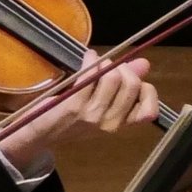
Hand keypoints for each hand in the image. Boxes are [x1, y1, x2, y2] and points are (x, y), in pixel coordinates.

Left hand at [0, 52, 156, 176]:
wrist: (41, 133)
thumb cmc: (72, 119)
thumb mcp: (103, 104)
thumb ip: (125, 85)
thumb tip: (145, 64)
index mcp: (121, 125)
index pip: (150, 110)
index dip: (145, 89)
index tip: (131, 81)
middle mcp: (110, 124)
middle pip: (132, 85)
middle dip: (123, 68)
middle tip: (110, 66)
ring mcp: (92, 116)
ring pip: (113, 77)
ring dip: (105, 62)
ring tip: (96, 62)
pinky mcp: (74, 105)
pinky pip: (91, 75)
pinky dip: (91, 60)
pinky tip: (88, 58)